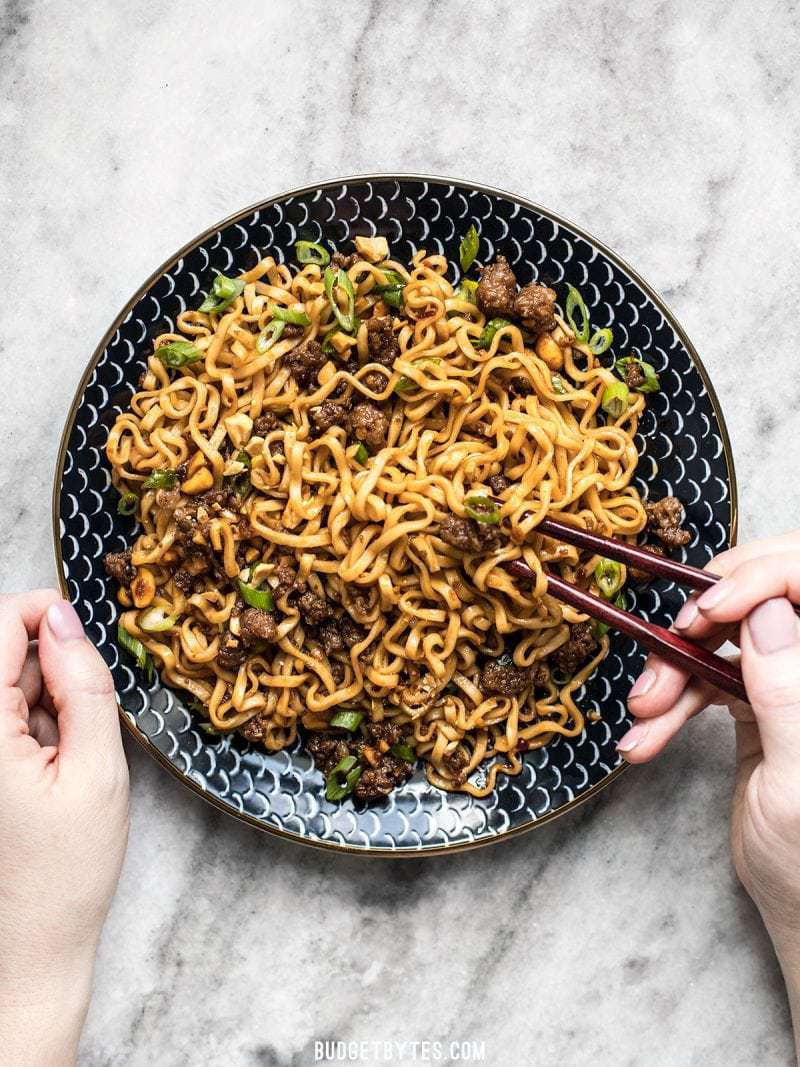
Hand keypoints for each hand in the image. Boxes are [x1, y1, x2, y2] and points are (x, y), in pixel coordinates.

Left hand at [0, 591, 128, 1066]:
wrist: (23, 957)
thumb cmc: (62, 878)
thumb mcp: (97, 773)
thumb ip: (85, 687)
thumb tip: (67, 619)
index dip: (48, 614)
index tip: (85, 639)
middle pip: (1, 652)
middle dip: (50, 669)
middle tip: (80, 728)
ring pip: (3, 684)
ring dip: (41, 701)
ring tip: (63, 760)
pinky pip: (1, 720)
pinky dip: (30, 728)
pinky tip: (45, 772)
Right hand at [618, 532, 799, 1044]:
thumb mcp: (797, 781)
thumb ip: (787, 693)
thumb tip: (768, 613)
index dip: (763, 577)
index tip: (711, 609)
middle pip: (765, 596)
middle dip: (708, 613)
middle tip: (671, 640)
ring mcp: (789, 680)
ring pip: (726, 636)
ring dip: (674, 668)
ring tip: (644, 711)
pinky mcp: (758, 701)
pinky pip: (707, 677)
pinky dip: (672, 702)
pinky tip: (646, 736)